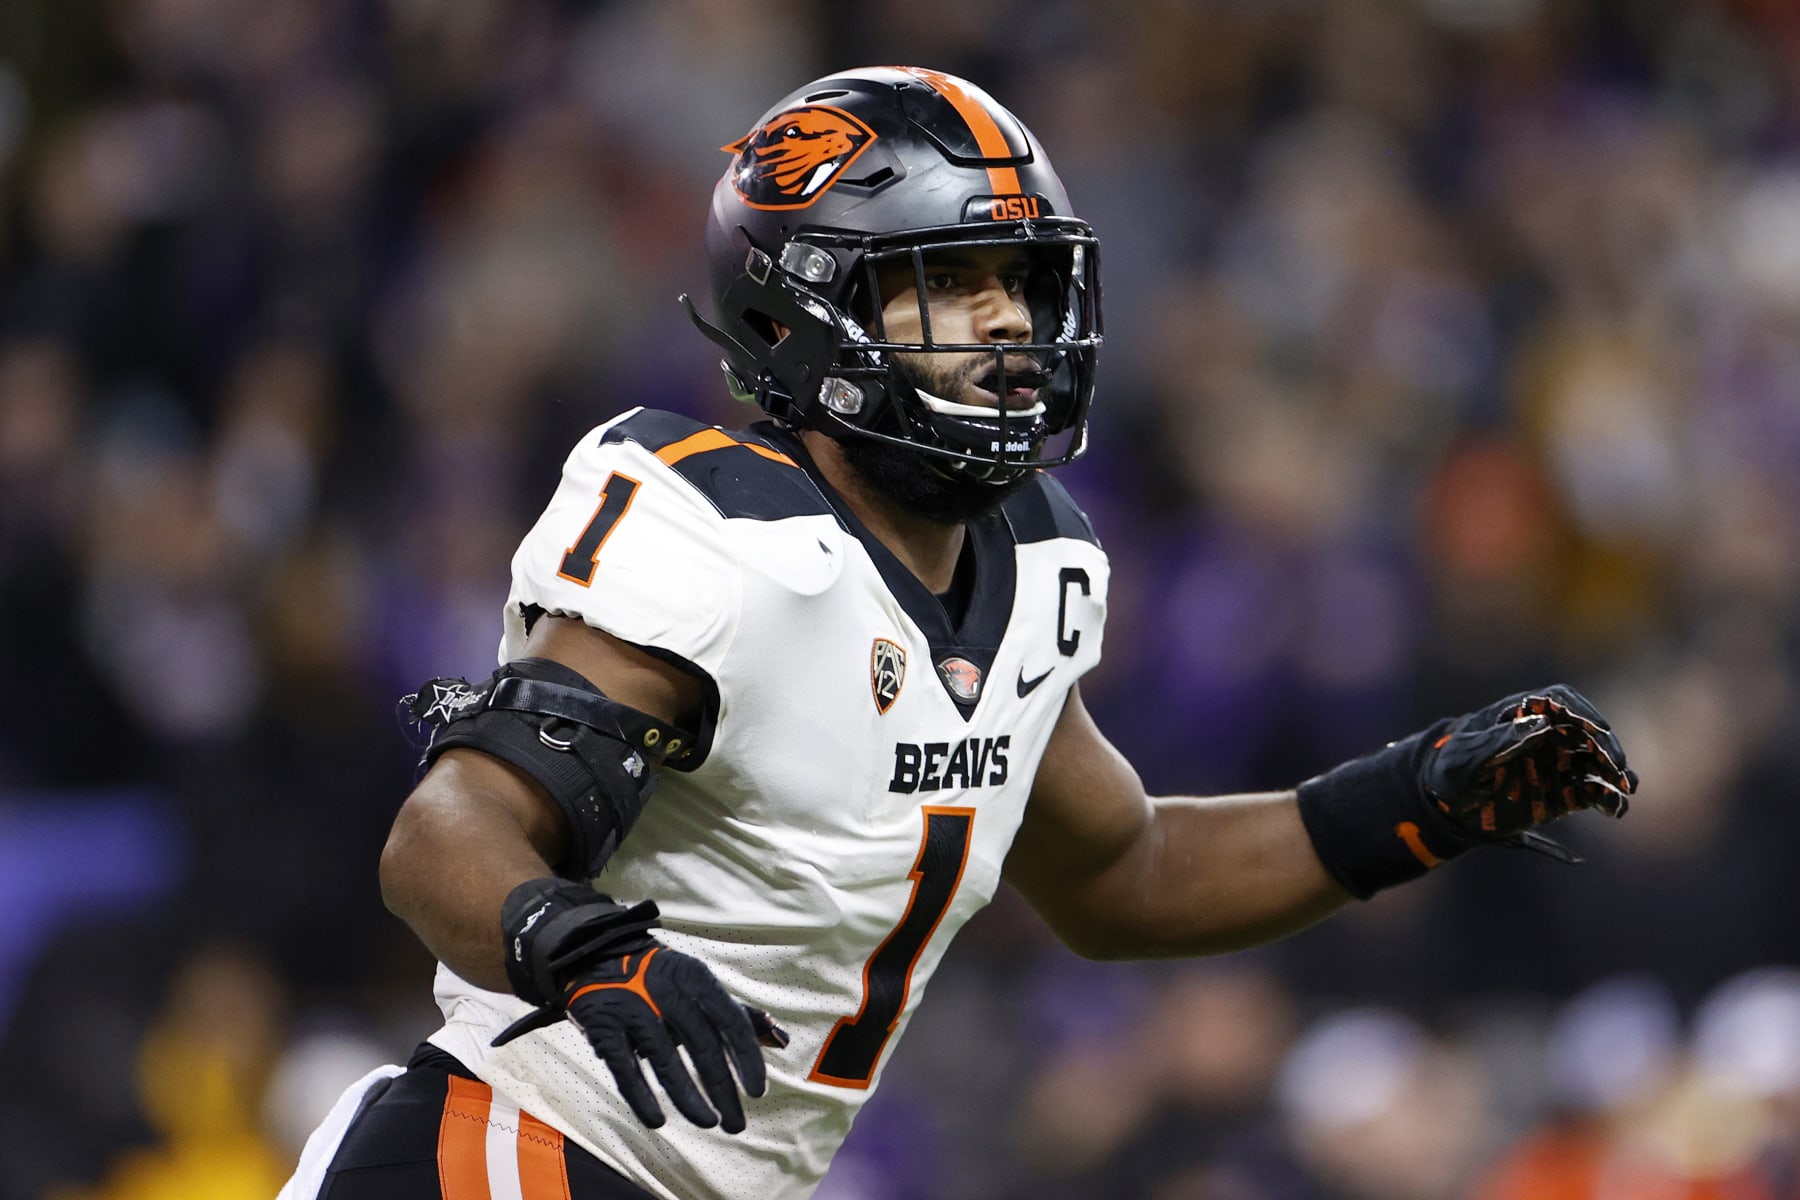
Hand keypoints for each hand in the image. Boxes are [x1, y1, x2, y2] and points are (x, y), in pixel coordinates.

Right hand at [493, 878, 786, 1133]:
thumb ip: (739, 1015)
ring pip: (665, 1061)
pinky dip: (641, 1098)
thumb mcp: (701, 986)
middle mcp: (666, 991)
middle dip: (722, 1089)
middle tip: (736, 1124)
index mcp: (695, 978)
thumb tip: (782, 1040)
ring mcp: (632, 1008)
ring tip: (708, 1122)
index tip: (757, 1092)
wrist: (597, 956)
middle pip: (702, 1045)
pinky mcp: (603, 1028)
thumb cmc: (663, 980)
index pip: (730, 1020)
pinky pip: (625, 1069)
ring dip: (688, 1098)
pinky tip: (657, 1122)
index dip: (746, 1057)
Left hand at [1423, 684, 1635, 838]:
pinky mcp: (1561, 793)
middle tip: (1617, 767)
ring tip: (1625, 789)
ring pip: (1596, 762)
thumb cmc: (1448, 773)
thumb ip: (1499, 741)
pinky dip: (1607, 799)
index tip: (1596, 732)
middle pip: (1586, 731)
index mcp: (1520, 715)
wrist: (1443, 809)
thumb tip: (1541, 722)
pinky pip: (1592, 792)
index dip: (1581, 713)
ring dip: (1615, 773)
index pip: (1559, 702)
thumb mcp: (1465, 758)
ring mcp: (1555, 764)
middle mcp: (1544, 735)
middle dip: (1606, 746)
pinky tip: (1614, 810)